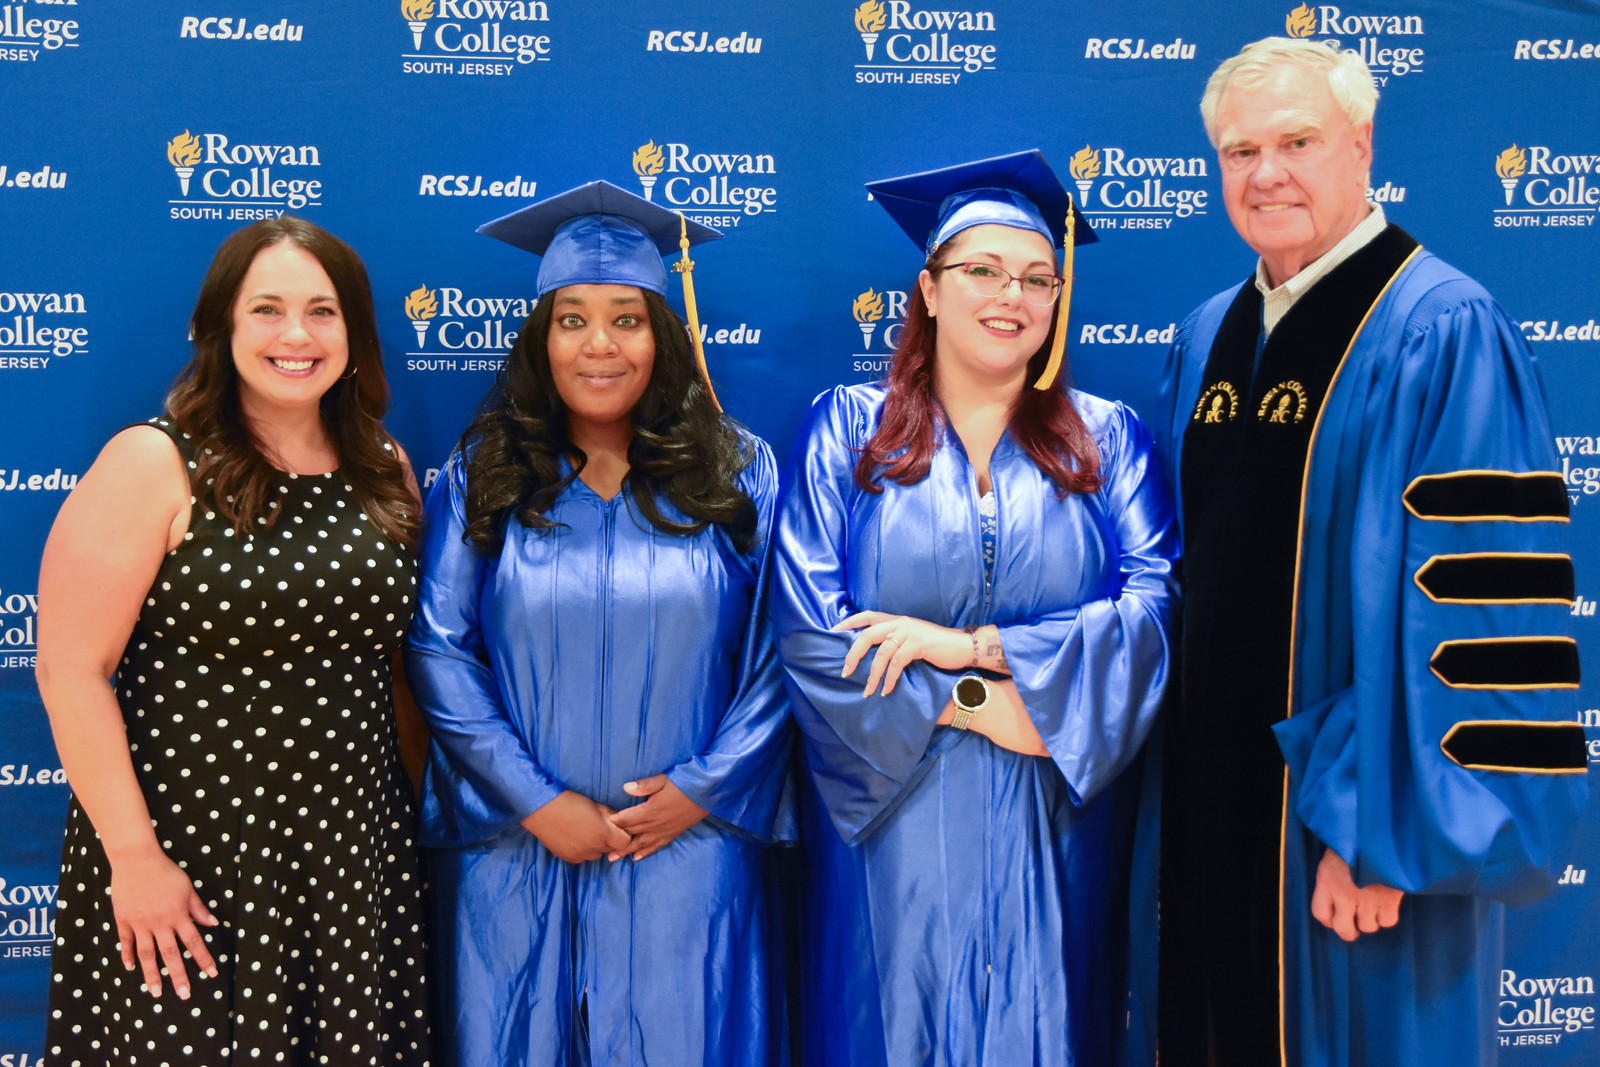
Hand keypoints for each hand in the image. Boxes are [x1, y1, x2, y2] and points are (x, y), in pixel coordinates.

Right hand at [108, 850, 218, 999]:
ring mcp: (140, 924)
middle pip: (171, 954)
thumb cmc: (166, 872)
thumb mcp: (188, 887)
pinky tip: (131, 969)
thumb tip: (213, 923)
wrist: (136, 860)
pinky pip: (126, 942)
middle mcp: (160, 923)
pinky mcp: (124, 920)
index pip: (194, 942)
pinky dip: (128, 956)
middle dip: (179, 976)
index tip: (211, 974)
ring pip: (147, 954)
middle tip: (184, 995)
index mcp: (178, 915)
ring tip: (156, 992)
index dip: (203, 959)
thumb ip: (198, 908)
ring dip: (152, 975)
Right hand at [521, 790, 632, 863]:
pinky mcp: (568, 858)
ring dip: (595, 846)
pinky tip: (575, 837)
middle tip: (600, 827)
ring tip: (585, 831)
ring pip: (596, 854)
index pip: (625, 842)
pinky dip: (582, 850)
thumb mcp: (595, 805)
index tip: (617, 827)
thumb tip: (620, 821)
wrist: (541, 808)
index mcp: (603, 833)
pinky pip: (582, 857)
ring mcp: (580, 855)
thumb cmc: (569, 802)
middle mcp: (593, 848)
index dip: (623, 834)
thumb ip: (610, 816)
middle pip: (611, 849)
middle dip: (609, 839)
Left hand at [607, 776, 709, 860]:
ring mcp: (663, 831)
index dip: (613, 823)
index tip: (599, 826)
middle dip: (614, 841)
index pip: (626, 819)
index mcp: (650, 810)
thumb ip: (644, 786)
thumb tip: (625, 788)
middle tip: (599, 848)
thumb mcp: (663, 780)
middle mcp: (655, 824)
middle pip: (630, 834)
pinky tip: (637, 857)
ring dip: (625, 851)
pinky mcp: (672, 834)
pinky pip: (655, 846)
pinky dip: (645, 852)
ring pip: (640, 844)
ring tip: (612, 859)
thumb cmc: (684, 784)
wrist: (707, 794)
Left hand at [832, 611, 971, 695]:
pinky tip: (887, 690)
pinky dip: (890, 679)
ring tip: (867, 691)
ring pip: (882, 652)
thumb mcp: (912, 638)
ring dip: (873, 674)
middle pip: (867, 635)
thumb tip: (873, 653)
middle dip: (853, 654)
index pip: (866, 615)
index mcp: (896, 619)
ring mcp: (910, 632)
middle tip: (845, 671)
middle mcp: (900, 622)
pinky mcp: (919, 644)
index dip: (848, 622)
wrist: (963, 646)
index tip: (832, 632)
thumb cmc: (937, 645)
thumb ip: (894, 639)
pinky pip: (897, 663)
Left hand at [1310, 847, 1402, 941]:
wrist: (1378, 832)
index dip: (1328, 919)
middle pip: (1343, 929)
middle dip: (1349, 930)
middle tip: (1355, 924)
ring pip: (1368, 927)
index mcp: (1327, 881)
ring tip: (1373, 907)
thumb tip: (1337, 897)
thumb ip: (1333, 877)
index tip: (1335, 917)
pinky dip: (1387, 916)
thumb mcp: (1334, 855)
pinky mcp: (1389, 899)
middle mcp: (1344, 894)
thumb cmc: (1354, 838)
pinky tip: (1386, 905)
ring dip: (1370, 920)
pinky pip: (1387, 921)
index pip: (1320, 913)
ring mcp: (1367, 899)